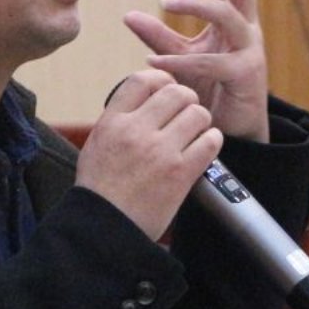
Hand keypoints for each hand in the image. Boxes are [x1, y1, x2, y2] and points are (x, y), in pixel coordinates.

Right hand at [76, 69, 221, 240]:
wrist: (105, 228)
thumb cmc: (100, 189)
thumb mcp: (97, 144)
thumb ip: (119, 119)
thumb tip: (145, 99)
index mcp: (113, 122)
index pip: (142, 80)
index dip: (160, 80)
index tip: (166, 89)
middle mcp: (136, 131)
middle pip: (176, 92)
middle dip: (186, 100)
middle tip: (186, 113)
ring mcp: (160, 151)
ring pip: (198, 114)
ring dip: (201, 121)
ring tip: (195, 132)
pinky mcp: (180, 173)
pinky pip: (209, 141)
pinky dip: (211, 141)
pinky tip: (204, 147)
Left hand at [123, 0, 268, 142]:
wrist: (231, 132)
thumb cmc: (209, 91)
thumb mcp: (180, 58)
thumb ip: (157, 36)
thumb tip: (128, 14)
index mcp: (235, 22)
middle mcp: (247, 31)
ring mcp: (250, 51)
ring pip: (228, 15)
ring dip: (196, 5)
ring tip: (164, 3)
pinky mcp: (245, 75)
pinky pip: (211, 60)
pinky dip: (180, 60)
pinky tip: (153, 62)